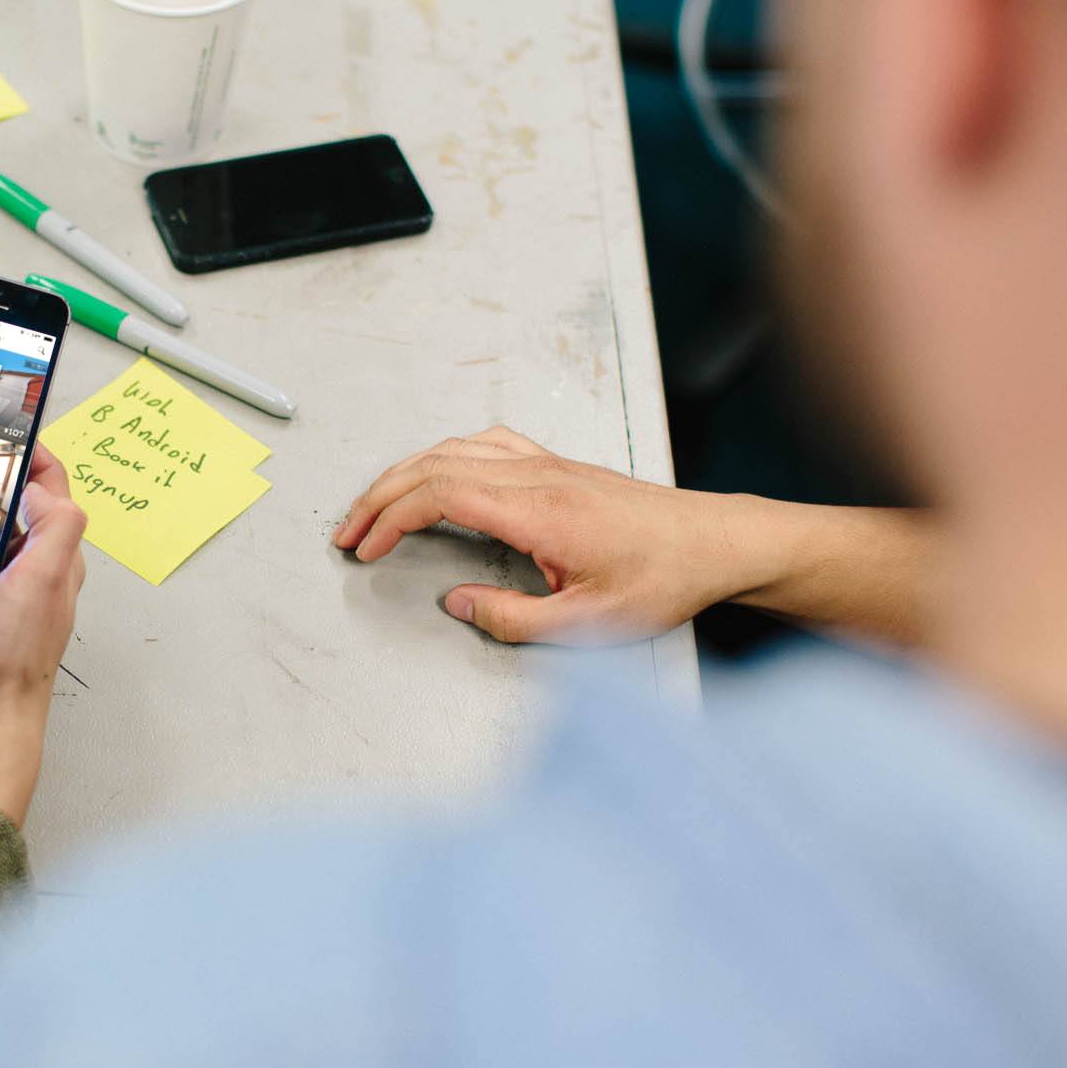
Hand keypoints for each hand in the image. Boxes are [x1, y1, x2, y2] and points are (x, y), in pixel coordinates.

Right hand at [334, 426, 755, 643]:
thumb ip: (513, 619)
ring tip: (377, 506)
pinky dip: (443, 456)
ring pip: (454, 448)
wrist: (718, 544)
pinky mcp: (557, 465)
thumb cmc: (666, 579)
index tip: (364, 548)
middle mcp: (537, 476)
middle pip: (433, 464)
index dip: (389, 520)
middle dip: (379, 496)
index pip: (438, 495)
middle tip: (348, 531)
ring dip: (405, 474)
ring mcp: (547, 464)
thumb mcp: (589, 624)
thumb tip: (457, 604)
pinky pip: (484, 443)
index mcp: (537, 510)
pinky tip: (437, 473)